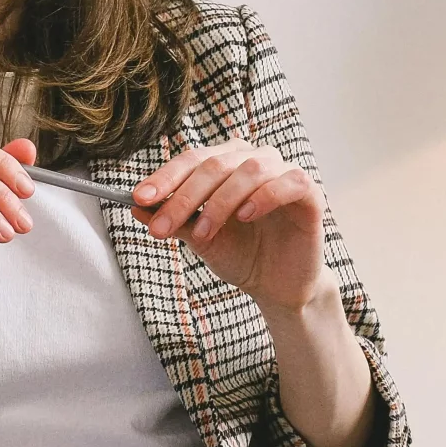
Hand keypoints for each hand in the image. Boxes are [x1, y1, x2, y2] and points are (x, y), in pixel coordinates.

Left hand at [134, 139, 334, 313]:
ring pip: (249, 169)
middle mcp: (254, 160)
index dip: (164, 177)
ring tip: (204, 232)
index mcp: (226, 163)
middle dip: (184, 196)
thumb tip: (136, 206)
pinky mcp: (309, 193)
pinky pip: (289, 181)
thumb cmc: (240, 255)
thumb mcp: (200, 239)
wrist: (276, 286)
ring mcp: (283, 173)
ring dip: (220, 202)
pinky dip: (264, 196)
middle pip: (215, 164)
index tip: (139, 198)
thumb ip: (174, 220)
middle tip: (162, 226)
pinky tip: (245, 216)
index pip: (191, 160)